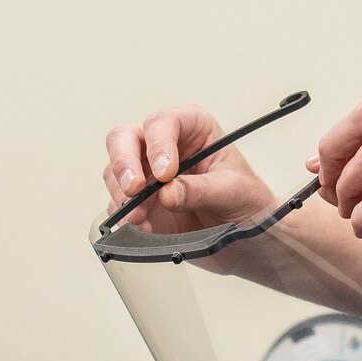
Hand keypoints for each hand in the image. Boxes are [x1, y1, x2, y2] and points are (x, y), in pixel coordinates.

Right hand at [102, 104, 276, 234]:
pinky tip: (144, 228)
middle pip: (124, 138)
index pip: (163, 123)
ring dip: (122, 196)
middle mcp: (164, 146)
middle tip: (134, 189)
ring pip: (114, 172)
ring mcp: (147, 174)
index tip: (165, 173)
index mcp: (192, 128)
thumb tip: (167, 193)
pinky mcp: (139, 203)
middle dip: (124, 163)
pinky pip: (118, 205)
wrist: (246, 236)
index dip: (158, 145)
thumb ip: (200, 190)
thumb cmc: (247, 201)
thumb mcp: (233, 191)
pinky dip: (125, 217)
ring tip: (141, 217)